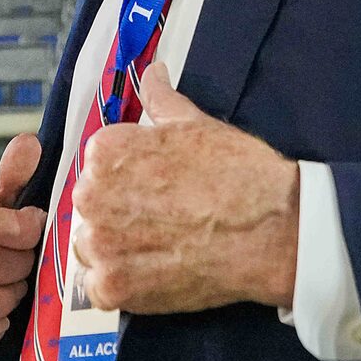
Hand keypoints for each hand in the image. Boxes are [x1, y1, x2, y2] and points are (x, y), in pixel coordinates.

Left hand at [70, 63, 299, 315]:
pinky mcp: (113, 287)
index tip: (156, 189)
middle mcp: (92, 194)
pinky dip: (121, 286)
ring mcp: (101, 244)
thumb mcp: (196, 123)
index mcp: (106, 150)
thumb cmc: (236, 171)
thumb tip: (153, 72)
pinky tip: (153, 276)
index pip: (98, 166)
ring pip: (90, 248)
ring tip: (160, 249)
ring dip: (115, 250)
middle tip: (162, 221)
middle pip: (92, 206)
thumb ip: (161, 99)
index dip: (128, 179)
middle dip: (118, 213)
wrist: (270, 231)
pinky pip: (98, 288)